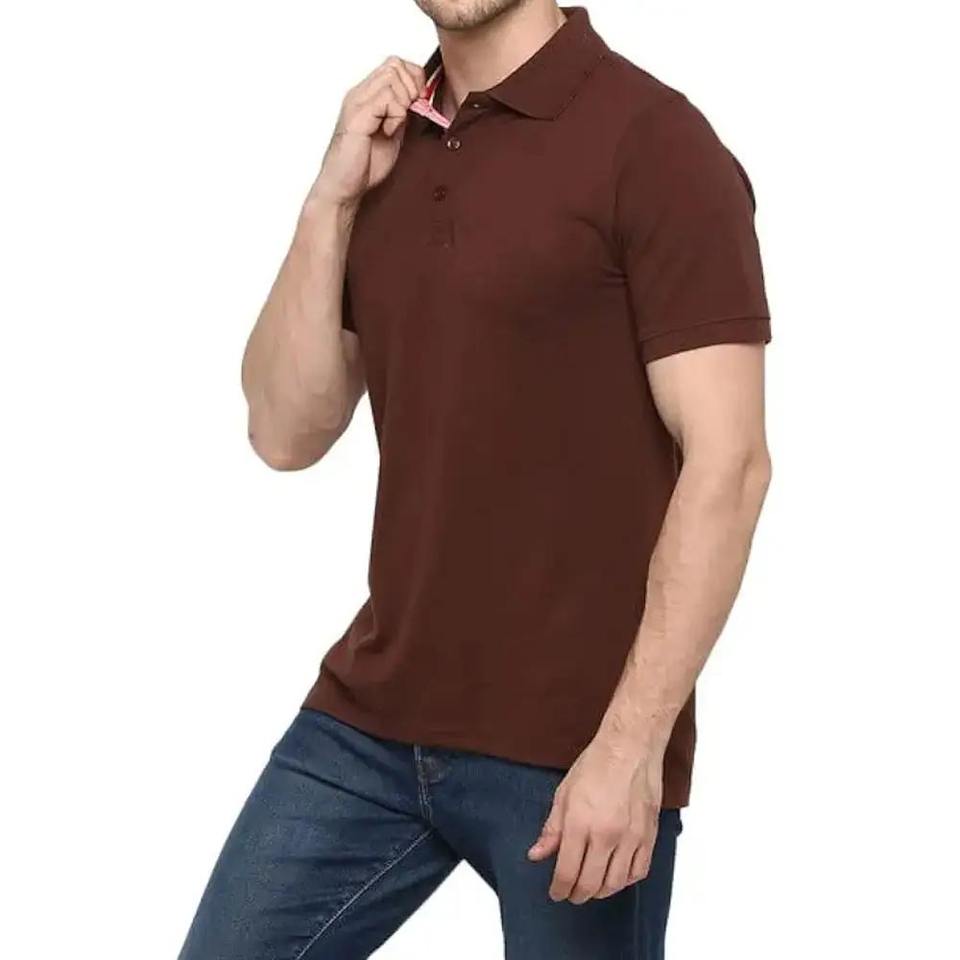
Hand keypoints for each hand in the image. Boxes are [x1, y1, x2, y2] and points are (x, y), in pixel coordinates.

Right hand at [311, 57, 425, 209]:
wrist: (344, 187)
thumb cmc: (364, 165)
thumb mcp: (394, 134)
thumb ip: (403, 114)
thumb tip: (422, 99)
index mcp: (368, 96)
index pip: (396, 64)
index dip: (413, 80)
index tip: (417, 105)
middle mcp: (361, 94)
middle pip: (395, 64)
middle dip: (411, 88)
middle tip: (408, 114)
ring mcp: (357, 102)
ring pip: (393, 76)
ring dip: (403, 103)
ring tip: (394, 126)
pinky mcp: (357, 116)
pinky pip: (387, 98)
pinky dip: (396, 115)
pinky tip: (388, 132)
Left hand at [527, 738, 663, 903]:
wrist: (630, 747)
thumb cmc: (596, 764)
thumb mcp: (563, 793)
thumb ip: (551, 829)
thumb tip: (536, 855)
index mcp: (579, 823)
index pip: (567, 872)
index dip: (559, 889)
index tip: (556, 893)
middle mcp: (606, 834)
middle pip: (590, 884)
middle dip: (577, 894)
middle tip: (571, 893)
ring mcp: (630, 837)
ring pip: (615, 883)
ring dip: (600, 891)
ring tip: (591, 887)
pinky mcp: (649, 835)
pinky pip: (638, 872)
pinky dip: (625, 881)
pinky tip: (616, 876)